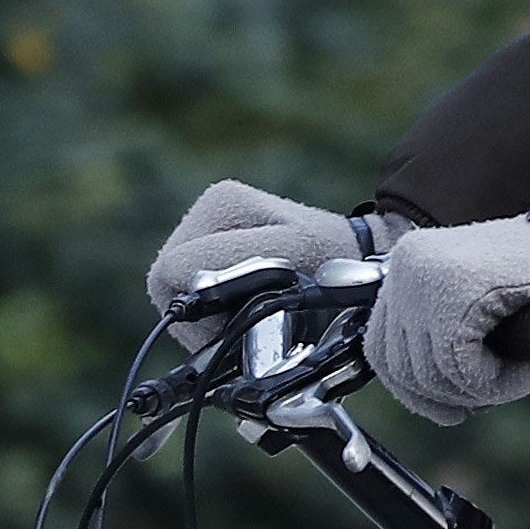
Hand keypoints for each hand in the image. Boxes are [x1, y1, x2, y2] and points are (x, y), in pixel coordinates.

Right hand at [148, 181, 401, 349]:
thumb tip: (188, 294)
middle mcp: (209, 211)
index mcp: (220, 204)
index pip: (170, 271)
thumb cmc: (335, 258)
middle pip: (166, 282)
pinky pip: (189, 293)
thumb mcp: (290, 258)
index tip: (240, 320)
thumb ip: (238, 268)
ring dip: (207, 314)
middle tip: (244, 323)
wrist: (363, 258)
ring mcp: (209, 231)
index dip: (198, 308)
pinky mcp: (214, 252)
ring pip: (174, 292)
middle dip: (199, 314)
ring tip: (252, 315)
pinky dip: (213, 311)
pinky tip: (248, 309)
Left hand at [363, 166, 529, 425]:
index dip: (419, 393)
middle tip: (502, 388)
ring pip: (433, 375)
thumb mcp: (480, 299)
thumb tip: (419, 390)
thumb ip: (443, 328)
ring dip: (485, 391)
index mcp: (408, 263)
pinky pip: (462, 370)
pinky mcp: (460, 294)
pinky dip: (500, 384)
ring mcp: (430, 277)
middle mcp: (408, 265)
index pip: (381, 351)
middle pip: (401, 368)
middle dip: (451, 397)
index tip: (455, 406)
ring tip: (528, 374)